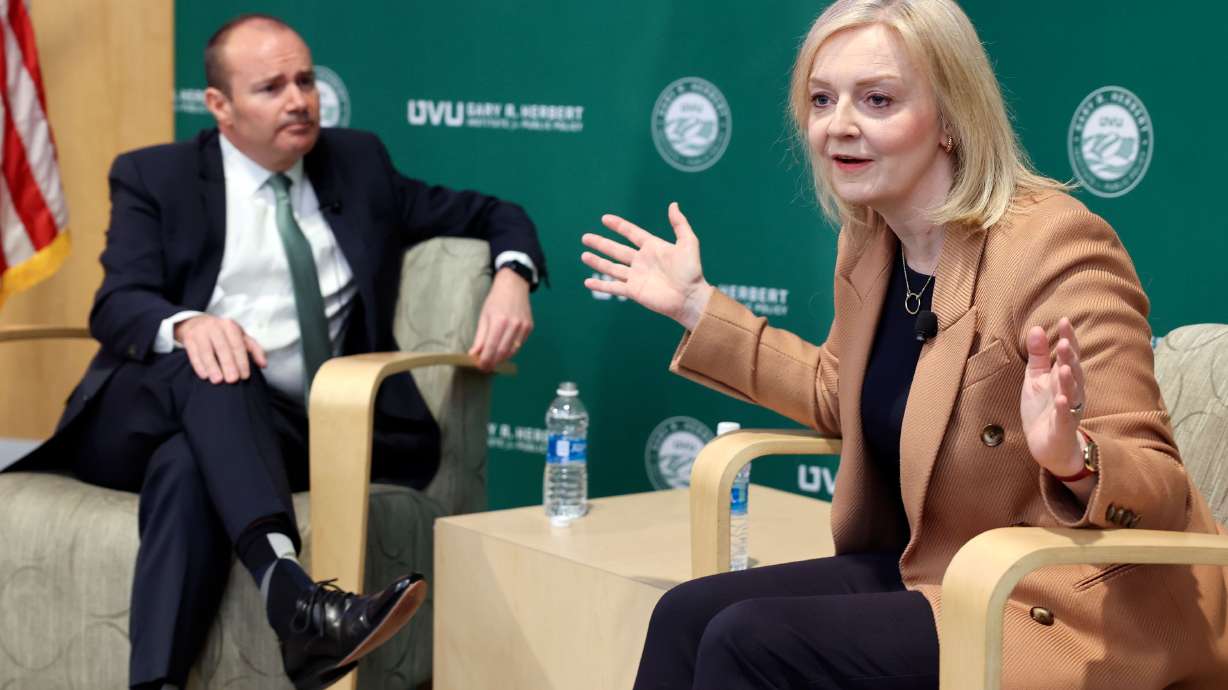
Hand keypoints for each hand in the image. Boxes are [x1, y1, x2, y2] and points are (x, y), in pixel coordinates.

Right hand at [174, 315, 266, 383]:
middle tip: (233, 380)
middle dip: (228, 365)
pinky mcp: (189, 339)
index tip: (245, 375)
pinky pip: (193, 353)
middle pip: (222, 348)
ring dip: (212, 367)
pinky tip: (204, 375)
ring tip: (218, 380)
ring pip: (206, 351)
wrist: (196, 323)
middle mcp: (215, 327)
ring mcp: (200, 332)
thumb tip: (263, 365)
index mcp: (230, 326)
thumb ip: (254, 349)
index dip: (242, 361)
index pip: (238, 345)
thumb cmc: (223, 333)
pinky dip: (199, 365)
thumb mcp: (240, 336)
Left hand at [468, 267, 532, 370]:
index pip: (491, 347)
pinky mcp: (529, 328)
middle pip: (503, 352)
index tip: (480, 367)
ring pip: (512, 351)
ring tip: (493, 360)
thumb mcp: (484, 317)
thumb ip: (480, 338)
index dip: (485, 360)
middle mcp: (513, 325)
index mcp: (499, 321)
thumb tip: (474, 354)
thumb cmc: (496, 300)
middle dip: (493, 362)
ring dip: (502, 358)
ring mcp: (523, 327)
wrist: (514, 286)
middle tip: (486, 367)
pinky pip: (519, 345)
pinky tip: (503, 349)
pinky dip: (511, 350)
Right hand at [581, 202, 713, 329]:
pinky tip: (587, 281)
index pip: (631, 233)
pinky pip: (614, 287)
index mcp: (652, 247)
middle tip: (585, 237)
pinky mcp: (634, 291)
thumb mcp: (688, 243)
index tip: (605, 218)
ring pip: (611, 267)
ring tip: (584, 255)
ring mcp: (636, 276)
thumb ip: (680, 224)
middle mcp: (641, 261)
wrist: (690, 297)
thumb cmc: (691, 271)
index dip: (618, 226)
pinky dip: (600, 285)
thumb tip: (673, 205)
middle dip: (600, 243)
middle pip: (616, 250)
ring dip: (597, 262)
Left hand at [1020, 317, 1087, 477]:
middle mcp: (1070, 391)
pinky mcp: (1062, 427)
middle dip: (1069, 358)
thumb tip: (1036, 328)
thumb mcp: (1036, 378)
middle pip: (1072, 371)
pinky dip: (1064, 408)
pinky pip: (1065, 417)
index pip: (1067, 355)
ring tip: (1064, 368)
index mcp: (1063, 377)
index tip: (1064, 321)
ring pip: (1072, 393)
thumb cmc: (1044, 408)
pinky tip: (1062, 400)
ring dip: (1069, 380)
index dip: (1068, 338)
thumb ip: (1038, 355)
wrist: (1047, 445)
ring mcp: (1068, 410)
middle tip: (1064, 343)